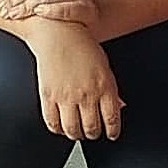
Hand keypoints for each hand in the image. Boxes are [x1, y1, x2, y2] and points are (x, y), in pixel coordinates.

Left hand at [2, 0, 96, 28]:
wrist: (89, 18)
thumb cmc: (64, 3)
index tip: (3, 4)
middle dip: (19, 0)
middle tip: (6, 12)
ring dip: (30, 5)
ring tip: (17, 14)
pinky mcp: (86, 9)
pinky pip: (68, 8)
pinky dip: (52, 9)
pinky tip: (39, 12)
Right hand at [24, 22, 122, 141]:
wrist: (58, 32)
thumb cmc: (83, 45)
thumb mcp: (105, 66)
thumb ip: (112, 90)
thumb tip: (119, 108)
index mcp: (104, 86)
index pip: (111, 119)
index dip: (112, 132)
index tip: (111, 134)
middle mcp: (86, 94)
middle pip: (91, 129)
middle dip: (94, 134)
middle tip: (93, 132)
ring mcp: (66, 97)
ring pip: (72, 130)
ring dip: (76, 134)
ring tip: (77, 131)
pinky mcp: (48, 97)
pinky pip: (52, 123)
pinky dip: (58, 129)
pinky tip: (61, 126)